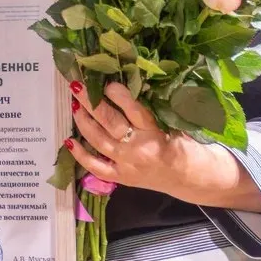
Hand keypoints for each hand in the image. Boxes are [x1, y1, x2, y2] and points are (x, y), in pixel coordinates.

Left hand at [67, 82, 260, 210]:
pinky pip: (96, 167)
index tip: (107, 82)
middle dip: (91, 102)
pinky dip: (81, 155)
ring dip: (84, 121)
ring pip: (99, 141)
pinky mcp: (121, 178)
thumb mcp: (174, 123)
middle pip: (110, 123)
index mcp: (156, 132)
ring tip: (75, 104)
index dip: (118, 95)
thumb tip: (126, 84)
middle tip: (77, 85)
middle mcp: (139, 148)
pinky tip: (69, 141)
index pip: (133, 110)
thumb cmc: (185, 144)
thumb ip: (152, 107)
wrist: (191, 178)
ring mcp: (127, 164)